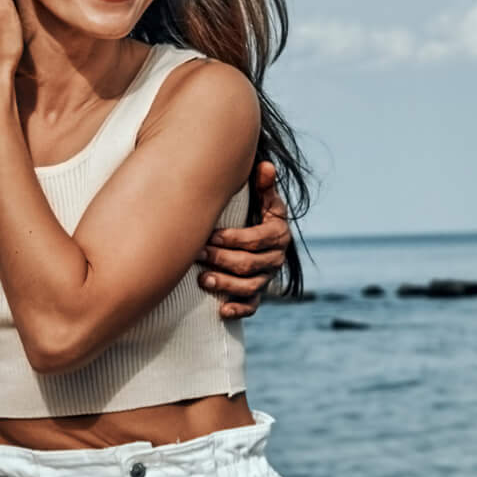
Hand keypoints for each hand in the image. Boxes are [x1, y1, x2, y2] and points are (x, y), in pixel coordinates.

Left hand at [198, 159, 291, 318]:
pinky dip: (238, 310)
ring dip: (226, 285)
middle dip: (222, 259)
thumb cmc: (253, 211)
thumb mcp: (262, 197)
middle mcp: (275, 258)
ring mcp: (266, 278)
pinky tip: (221, 310)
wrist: (254, 235)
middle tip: (198, 253)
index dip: (233, 239)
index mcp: (278, 233)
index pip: (257, 240)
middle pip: (250, 264)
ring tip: (203, 279)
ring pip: (250, 287)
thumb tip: (265, 165)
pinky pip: (252, 307)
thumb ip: (263, 184)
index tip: (210, 235)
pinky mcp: (257, 294)